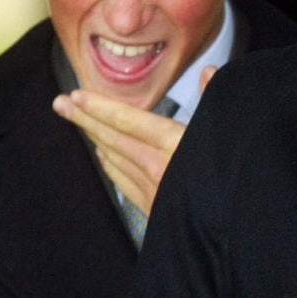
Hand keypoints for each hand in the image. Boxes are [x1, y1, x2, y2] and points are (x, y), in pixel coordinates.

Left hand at [53, 66, 216, 213]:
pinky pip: (124, 181)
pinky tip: (103, 155)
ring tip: (77, 121)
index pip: (130, 121)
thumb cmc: (232, 177)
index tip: (77, 96)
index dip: (101, 107)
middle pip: (114, 138)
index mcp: (175, 145)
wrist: (235, 226)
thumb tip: (208, 71)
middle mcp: (159, 167)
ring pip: (116, 158)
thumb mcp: (227, 134)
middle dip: (86, 118)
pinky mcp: (155, 208)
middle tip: (61, 104)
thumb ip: (213, 100)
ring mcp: (154, 190)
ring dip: (95, 138)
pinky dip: (111, 164)